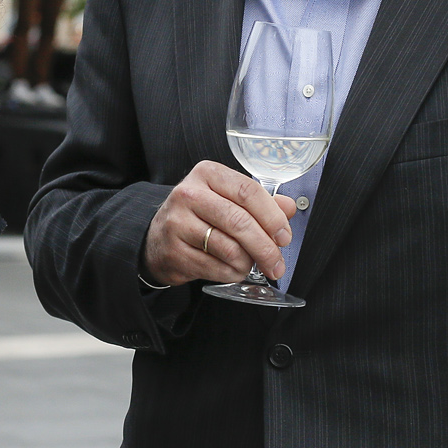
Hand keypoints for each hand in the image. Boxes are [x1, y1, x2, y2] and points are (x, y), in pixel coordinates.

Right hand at [142, 160, 296, 286]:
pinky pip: (216, 268)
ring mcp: (178, 222)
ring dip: (248, 263)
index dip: (272, 216)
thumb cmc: (198, 216)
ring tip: (248, 264)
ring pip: (230, 248)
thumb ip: (259, 202)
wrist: (158, 238)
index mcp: (207, 174)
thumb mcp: (226, 199)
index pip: (248, 191)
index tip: (284, 235)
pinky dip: (232, 273)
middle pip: (240, 221)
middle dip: (265, 247)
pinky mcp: (174, 251)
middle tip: (276, 263)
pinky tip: (231, 269)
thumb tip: (288, 207)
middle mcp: (189, 193)